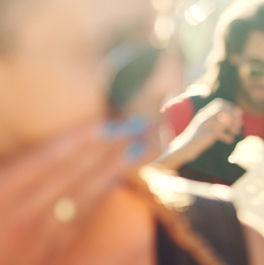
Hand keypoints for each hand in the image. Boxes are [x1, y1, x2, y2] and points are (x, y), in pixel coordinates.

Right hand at [0, 120, 149, 263]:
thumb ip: (13, 166)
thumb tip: (49, 146)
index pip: (44, 162)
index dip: (78, 140)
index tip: (110, 121)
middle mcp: (16, 220)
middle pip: (70, 176)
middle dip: (107, 148)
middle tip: (140, 123)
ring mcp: (33, 242)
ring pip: (82, 198)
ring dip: (114, 169)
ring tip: (140, 144)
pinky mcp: (46, 256)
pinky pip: (79, 220)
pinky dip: (99, 195)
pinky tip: (118, 176)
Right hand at [175, 98, 242, 155]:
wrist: (183, 148)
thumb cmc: (198, 137)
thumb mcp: (207, 125)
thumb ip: (219, 120)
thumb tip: (235, 116)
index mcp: (204, 113)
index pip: (219, 103)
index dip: (231, 108)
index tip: (237, 116)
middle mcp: (204, 117)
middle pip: (222, 110)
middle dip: (233, 116)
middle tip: (239, 125)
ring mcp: (203, 126)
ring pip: (222, 121)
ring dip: (232, 127)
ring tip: (235, 133)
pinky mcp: (203, 136)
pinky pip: (218, 133)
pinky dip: (227, 137)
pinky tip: (230, 141)